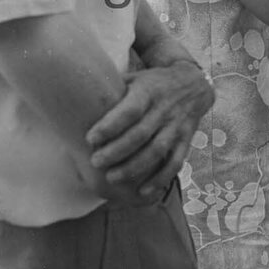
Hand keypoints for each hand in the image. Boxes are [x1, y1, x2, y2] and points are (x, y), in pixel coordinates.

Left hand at [85, 62, 213, 197]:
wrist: (194, 83)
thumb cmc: (153, 83)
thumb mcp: (135, 78)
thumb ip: (112, 90)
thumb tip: (75, 98)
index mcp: (149, 91)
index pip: (130, 110)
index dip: (110, 126)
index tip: (90, 139)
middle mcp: (164, 109)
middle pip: (141, 134)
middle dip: (117, 151)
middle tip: (95, 162)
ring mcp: (177, 126)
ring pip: (157, 151)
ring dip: (134, 167)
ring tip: (111, 177)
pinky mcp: (186, 139)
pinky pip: (175, 162)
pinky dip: (161, 178)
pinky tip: (144, 190)